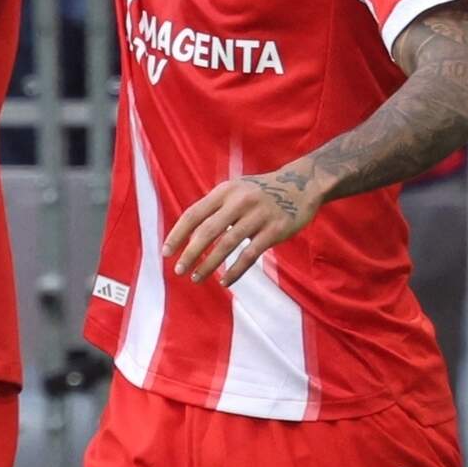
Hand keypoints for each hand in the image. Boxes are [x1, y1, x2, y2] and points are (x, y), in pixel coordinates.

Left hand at [164, 169, 316, 286]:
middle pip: (207, 230)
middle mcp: (240, 200)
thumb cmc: (260, 193)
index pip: (194, 214)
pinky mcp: (275, 230)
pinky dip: (235, 270)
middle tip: (178, 271)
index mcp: (225, 190)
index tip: (166, 253)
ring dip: (209, 264)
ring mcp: (259, 215)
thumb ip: (214, 208)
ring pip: (227, 244)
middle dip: (190, 253)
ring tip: (196, 278)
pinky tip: (224, 281)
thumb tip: (186, 236)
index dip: (177, 234)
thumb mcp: (236, 191)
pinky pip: (250, 254)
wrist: (302, 185)